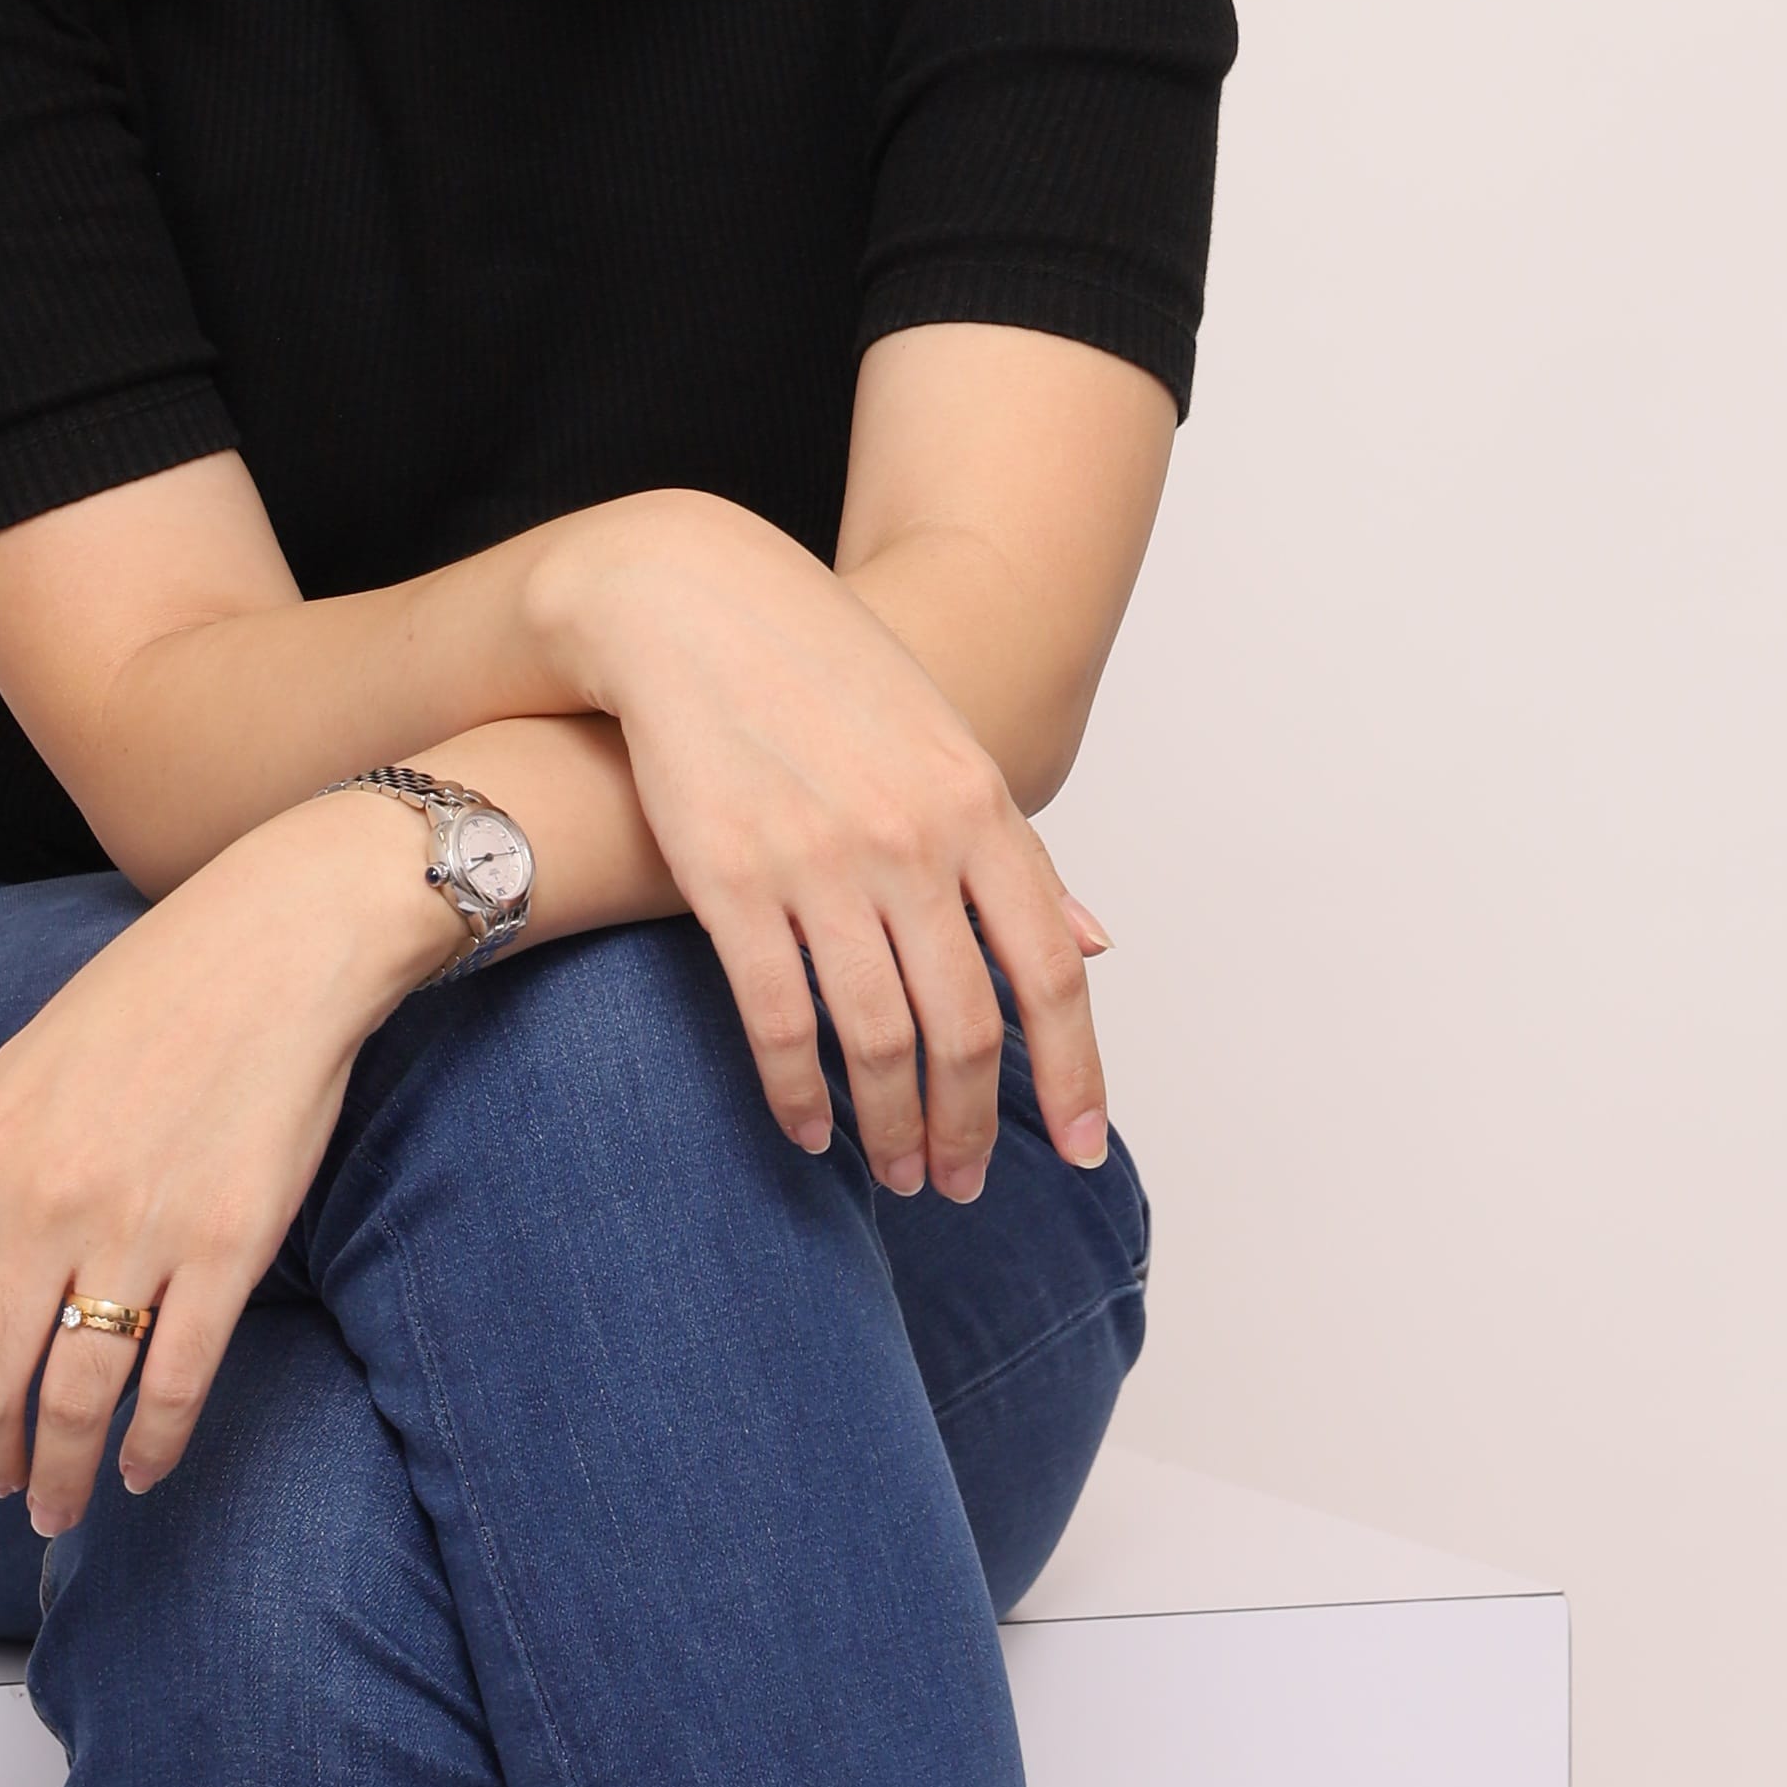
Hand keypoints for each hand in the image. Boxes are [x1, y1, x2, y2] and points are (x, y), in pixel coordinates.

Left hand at [0, 800, 449, 1533]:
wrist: (272, 950)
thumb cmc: (139, 1005)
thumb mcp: (8, 1081)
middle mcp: (45, 1207)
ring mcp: (137, 1231)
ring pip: (73, 1401)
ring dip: (60, 1475)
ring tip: (58, 1503)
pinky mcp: (226, 1249)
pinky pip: (175, 1381)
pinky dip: (151, 1445)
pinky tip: (142, 1470)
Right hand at [528, 492, 1111, 1201]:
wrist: (691, 604)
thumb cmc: (822, 677)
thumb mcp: (944, 748)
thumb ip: (1013, 856)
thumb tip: (1096, 943)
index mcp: (980, 808)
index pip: (1051, 972)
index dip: (1075, 1075)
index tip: (1082, 1152)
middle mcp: (914, 841)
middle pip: (968, 1025)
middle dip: (972, 1124)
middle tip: (961, 1183)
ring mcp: (823, 862)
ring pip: (877, 1038)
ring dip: (892, 1125)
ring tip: (899, 1173)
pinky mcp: (732, 880)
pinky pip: (778, 1018)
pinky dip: (797, 1092)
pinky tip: (805, 1132)